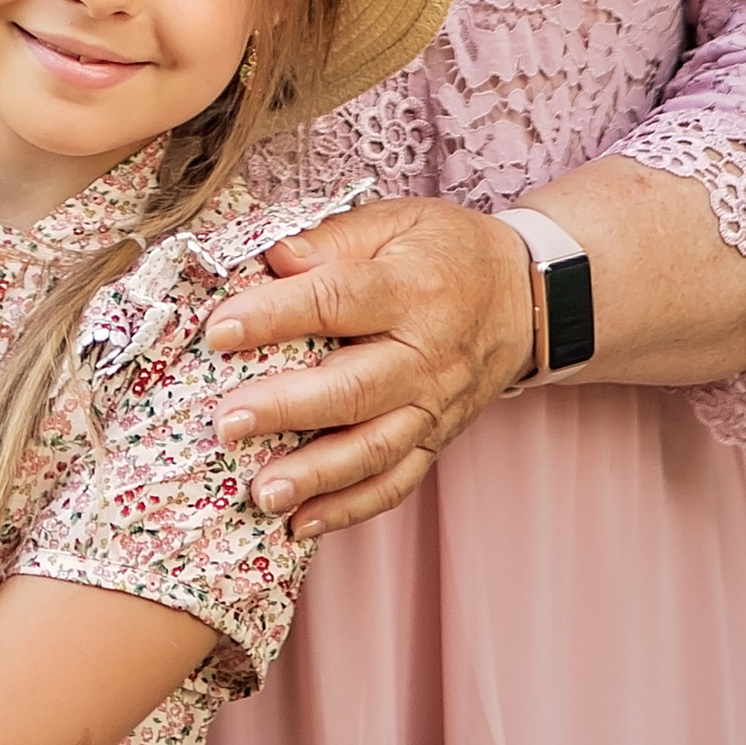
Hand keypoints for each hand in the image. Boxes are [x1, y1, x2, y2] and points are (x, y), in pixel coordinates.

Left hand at [206, 197, 529, 534]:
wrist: (527, 297)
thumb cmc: (446, 252)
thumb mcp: (396, 221)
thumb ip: (332, 238)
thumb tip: (271, 256)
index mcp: (411, 288)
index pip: (336, 301)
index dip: (274, 316)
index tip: (218, 331)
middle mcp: (427, 354)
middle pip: (355, 388)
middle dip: (287, 409)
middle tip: (227, 423)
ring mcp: (434, 405)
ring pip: (376, 448)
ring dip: (316, 476)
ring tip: (262, 492)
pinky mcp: (437, 439)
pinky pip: (396, 482)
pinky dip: (350, 508)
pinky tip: (302, 523)